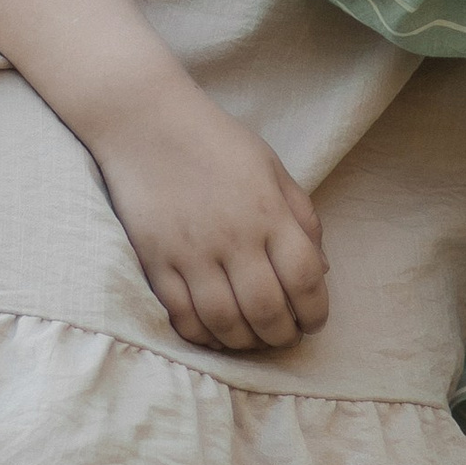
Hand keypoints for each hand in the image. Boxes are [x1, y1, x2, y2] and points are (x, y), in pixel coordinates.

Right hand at [83, 82, 330, 353]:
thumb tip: (320, 272)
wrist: (145, 121)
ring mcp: (191, 252)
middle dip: (282, 336)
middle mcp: (233, 236)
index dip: (315, 311)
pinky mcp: (156, 261)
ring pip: (224, 322)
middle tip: (284, 337)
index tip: (313, 322)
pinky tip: (214, 334)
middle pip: (267, 310)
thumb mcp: (272, 168)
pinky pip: (181, 316)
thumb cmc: (216, 142)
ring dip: (244, 342)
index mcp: (268, 211)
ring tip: (251, 339)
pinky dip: (202, 336)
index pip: (304, 278)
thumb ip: (301, 217)